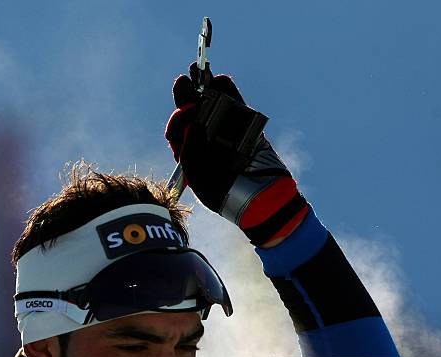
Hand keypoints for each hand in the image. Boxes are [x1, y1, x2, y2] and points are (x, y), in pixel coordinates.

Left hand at [165, 63, 308, 246]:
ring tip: (202, 72)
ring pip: (212, 106)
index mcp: (190, 157)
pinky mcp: (245, 127)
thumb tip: (192, 121)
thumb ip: (191, 151)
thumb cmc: (227, 193)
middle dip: (187, 96)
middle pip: (192, 113)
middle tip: (185, 81)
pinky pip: (236, 106)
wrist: (262, 199)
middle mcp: (205, 142)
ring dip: (206, 88)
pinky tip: (221, 79)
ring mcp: (225, 133)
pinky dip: (228, 92)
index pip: (177, 132)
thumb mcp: (200, 177)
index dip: (178, 119)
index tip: (185, 111)